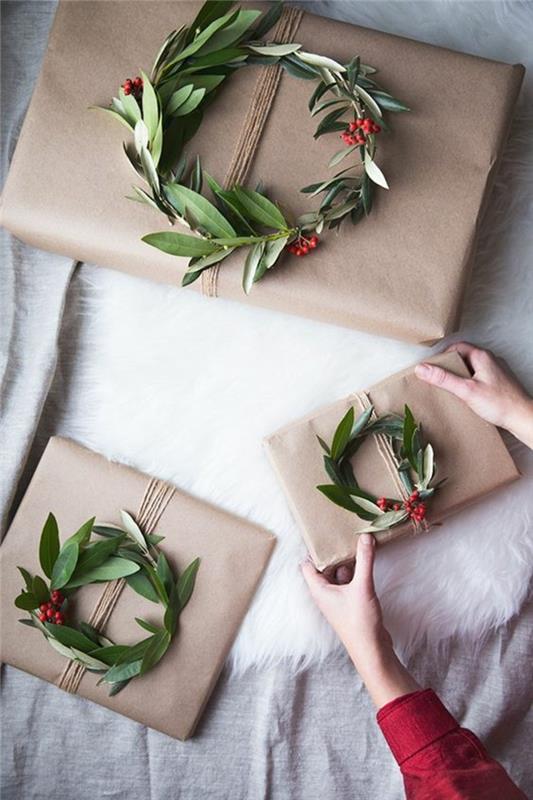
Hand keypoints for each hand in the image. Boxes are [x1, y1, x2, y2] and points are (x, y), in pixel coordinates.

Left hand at [301, 534, 418, 707]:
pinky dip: (356, 571)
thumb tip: (365, 536)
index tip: (322, 533)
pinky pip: (350, 581)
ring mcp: (338, 598)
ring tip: (356, 540)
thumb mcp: (362, 586)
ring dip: (347, 561)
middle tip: (342, 532)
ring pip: (339, 573)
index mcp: (319, 589)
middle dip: (334, 552)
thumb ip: (365, 560)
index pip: (308, 564)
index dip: (313, 549)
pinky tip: (366, 560)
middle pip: (325, 566)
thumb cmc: (359, 622)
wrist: (372, 650)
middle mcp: (325, 593)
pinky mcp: (350, 602)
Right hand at [415, 342, 532, 447]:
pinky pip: (480, 377)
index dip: (443, 355)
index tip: (433, 366)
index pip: (457, 346)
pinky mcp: (499, 382)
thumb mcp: (466, 390)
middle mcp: (491, 360)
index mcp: (482, 356)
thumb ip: (443, 379)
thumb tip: (422, 369)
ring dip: (460, 375)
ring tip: (451, 388)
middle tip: (439, 378)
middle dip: (450, 366)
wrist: (522, 417)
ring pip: (472, 367)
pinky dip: (470, 382)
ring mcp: (496, 371)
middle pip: (464, 356)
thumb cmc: (499, 404)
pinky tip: (467, 395)